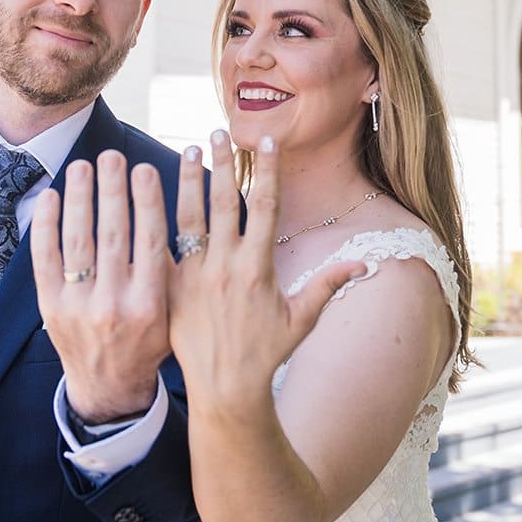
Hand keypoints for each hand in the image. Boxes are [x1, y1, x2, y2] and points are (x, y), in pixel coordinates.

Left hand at [31, 150, 172, 422]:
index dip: (146, 202)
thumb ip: (171, 270)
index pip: (148, 241)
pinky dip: (46, 225)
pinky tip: (52, 196)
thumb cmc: (148, 343)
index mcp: (149, 305)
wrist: (109, 388)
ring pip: (78, 241)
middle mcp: (113, 305)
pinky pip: (45, 258)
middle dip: (111, 191)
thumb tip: (176, 211)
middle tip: (112, 156)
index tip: (144, 169)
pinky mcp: (50, 307)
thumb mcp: (171, 313)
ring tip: (82, 165)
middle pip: (111, 235)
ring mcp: (78, 306)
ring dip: (80, 198)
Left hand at [168, 131, 366, 410]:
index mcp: (259, 268)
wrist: (224, 390)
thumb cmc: (266, 355)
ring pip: (191, 217)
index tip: (266, 142)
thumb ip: (328, 285)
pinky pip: (164, 246)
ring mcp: (195, 276)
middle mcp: (226, 267)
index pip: (265, 207)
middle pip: (225, 202)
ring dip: (190, 180)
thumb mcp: (301, 320)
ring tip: (191, 150)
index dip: (267, 172)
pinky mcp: (171, 288)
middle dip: (224, 164)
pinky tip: (156, 195)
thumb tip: (366, 263)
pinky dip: (160, 218)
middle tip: (220, 131)